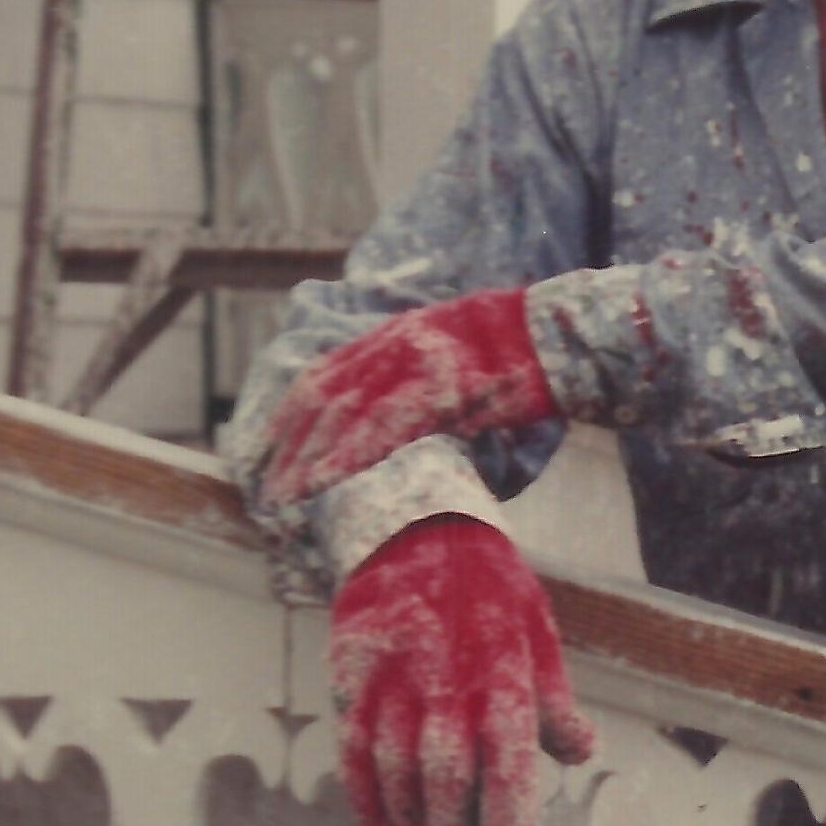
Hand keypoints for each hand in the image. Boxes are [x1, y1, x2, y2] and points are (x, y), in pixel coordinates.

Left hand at [263, 289, 555, 506]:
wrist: (561, 338)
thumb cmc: (522, 353)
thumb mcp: (458, 355)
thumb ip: (424, 377)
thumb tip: (408, 412)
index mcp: (397, 333)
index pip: (327, 373)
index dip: (294, 413)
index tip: (271, 446)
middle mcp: (394, 344)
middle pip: (322, 395)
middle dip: (288, 442)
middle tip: (264, 481)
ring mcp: (413, 366)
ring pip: (341, 414)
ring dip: (306, 457)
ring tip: (282, 493)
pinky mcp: (438, 392)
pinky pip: (380, 429)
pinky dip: (346, 456)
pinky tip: (323, 479)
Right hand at [329, 519, 595, 825]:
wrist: (415, 530)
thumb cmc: (488, 590)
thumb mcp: (536, 633)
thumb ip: (554, 700)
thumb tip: (580, 752)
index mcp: (499, 667)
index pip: (506, 748)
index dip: (507, 802)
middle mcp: (443, 675)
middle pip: (444, 770)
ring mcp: (391, 676)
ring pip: (394, 765)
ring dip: (409, 818)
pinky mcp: (351, 674)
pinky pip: (352, 746)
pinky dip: (363, 794)